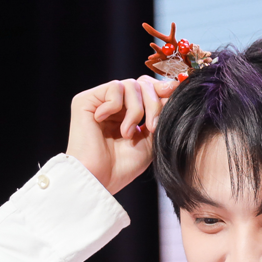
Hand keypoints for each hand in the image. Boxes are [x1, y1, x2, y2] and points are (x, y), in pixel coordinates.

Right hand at [66, 75, 177, 195]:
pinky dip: (116, 106)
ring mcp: (100, 101)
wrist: (101, 178)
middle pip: (143, 83)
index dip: (162, 88)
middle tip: (153, 127)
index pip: (149, 88)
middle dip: (154, 103)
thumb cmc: (124, 165)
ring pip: (131, 85)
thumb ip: (160, 114)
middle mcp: (115, 104)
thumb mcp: (152, 138)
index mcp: (129, 112)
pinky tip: (106, 122)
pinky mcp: (86, 100)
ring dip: (136, 110)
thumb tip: (173, 86)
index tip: (175, 92)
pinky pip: (114, 87)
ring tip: (127, 133)